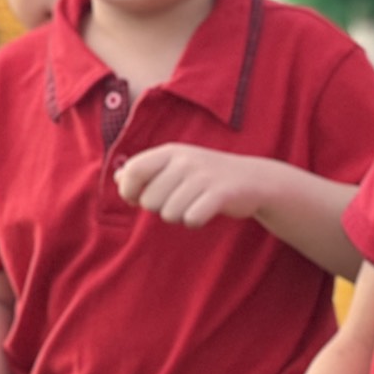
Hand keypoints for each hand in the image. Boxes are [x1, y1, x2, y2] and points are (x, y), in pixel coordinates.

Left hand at [115, 144, 276, 227]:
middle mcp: (185, 161)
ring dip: (179, 217)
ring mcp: (204, 177)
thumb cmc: (209, 175)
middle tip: (178, 202)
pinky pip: (191, 219)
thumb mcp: (177, 165)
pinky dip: (195, 222)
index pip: (132, 171)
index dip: (128, 191)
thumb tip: (117, 177)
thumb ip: (147, 170)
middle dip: (160, 209)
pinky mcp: (221, 194)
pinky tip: (205, 213)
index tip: (136, 199)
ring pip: (169, 213)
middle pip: (149, 200)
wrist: (255, 179)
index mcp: (170, 152)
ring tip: (194, 206)